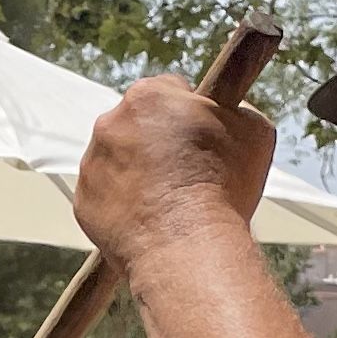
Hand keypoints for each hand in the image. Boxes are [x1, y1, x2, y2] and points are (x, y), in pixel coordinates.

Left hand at [75, 74, 280, 270]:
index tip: (201, 135)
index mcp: (148, 95)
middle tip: (186, 170)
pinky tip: (149, 219)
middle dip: (159, 140)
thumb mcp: (253, 131)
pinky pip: (105, 195)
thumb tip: (230, 111)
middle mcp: (110, 122)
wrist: (188, 247)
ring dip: (138, 171)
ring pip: (118, 159)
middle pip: (138, 124)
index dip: (190, 112)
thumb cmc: (225, 186)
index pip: (169, 90)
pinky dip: (123, 203)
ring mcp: (92, 163)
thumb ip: (236, 109)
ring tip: (168, 200)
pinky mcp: (83, 201)